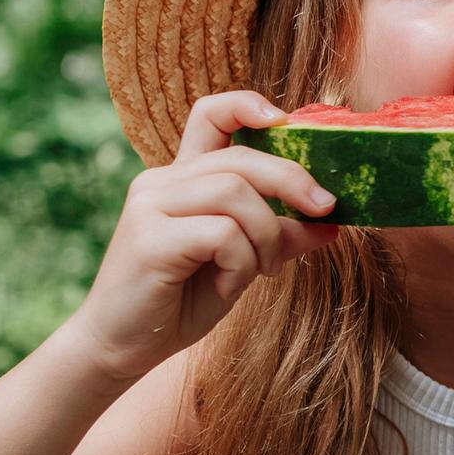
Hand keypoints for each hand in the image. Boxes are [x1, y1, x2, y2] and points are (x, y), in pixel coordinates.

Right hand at [69, 91, 341, 384]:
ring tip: (264, 270)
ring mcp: (150, 206)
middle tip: (326, 210)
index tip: (284, 120)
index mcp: (181, 178)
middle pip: (242, 158)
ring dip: (268, 234)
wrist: (120, 349)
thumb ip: (279, 236)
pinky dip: (242, 262)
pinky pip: (222, 232)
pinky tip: (230, 286)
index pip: (209, 115)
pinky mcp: (149, 238)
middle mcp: (161, 182)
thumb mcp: (242, 263)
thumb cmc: (180, 302)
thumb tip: (333, 223)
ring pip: (235, 192)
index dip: (247, 105)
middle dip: (294, 181)